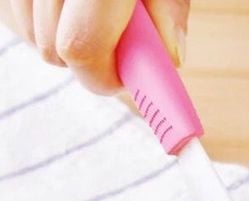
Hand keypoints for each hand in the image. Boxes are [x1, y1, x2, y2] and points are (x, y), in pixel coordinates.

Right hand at [9, 0, 189, 93]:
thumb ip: (170, 11)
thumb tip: (172, 60)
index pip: (83, 50)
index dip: (106, 78)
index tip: (125, 82)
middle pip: (57, 51)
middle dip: (93, 57)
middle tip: (119, 35)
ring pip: (34, 38)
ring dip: (66, 37)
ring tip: (90, 5)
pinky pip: (14, 18)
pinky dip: (39, 18)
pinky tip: (64, 0)